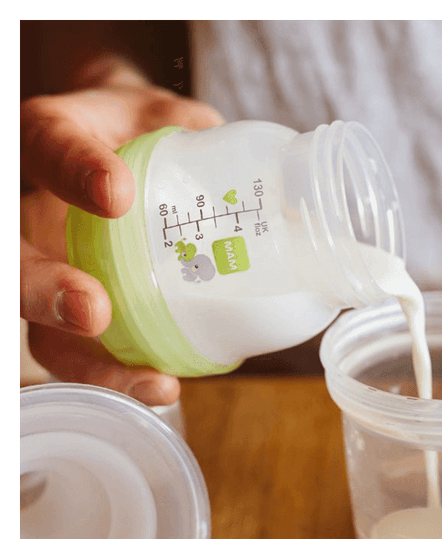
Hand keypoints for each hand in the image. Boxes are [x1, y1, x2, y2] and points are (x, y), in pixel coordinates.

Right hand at [19, 57, 223, 403]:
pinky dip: (125, 376)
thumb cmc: (147, 132)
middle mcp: (41, 214)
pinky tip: (164, 388)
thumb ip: (203, 133)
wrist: (132, 150)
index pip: (48, 147)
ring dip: (92, 361)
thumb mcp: (169, 115)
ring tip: (150, 381)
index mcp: (57, 145)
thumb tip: (282, 181)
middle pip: (16, 261)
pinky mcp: (90, 311)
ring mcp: (59, 268)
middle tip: (93, 310)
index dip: (75, 170)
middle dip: (48, 291)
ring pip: (44, 327)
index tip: (115, 191)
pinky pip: (90, 353)